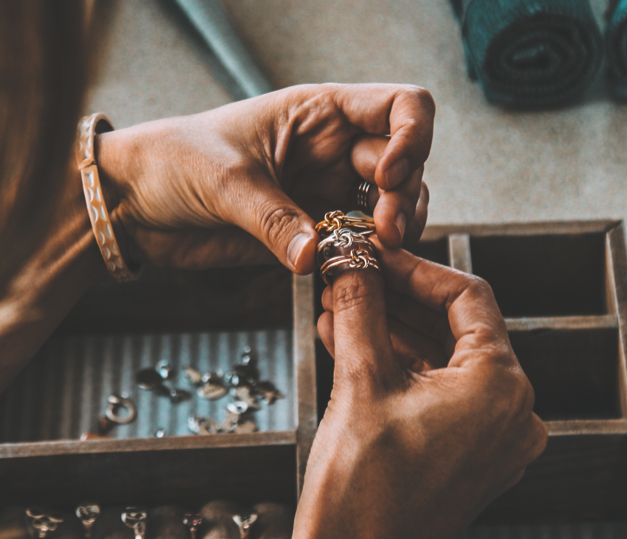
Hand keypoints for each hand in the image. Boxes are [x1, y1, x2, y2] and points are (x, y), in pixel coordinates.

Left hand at [95, 83, 433, 271]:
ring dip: (395, 231)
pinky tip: (357, 268)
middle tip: (382, 232)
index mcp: (319, 114)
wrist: (139, 203)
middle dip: (403, 198)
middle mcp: (333, 151)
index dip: (412, 137)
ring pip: (390, 208)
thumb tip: (313, 255)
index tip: (389, 175)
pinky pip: (357, 244)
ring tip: (374, 251)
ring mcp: (326, 193)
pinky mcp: (312, 232)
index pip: (400, 107)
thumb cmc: (172, 162)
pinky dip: (368, 258)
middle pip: (406, 164)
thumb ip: (273, 219)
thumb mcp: (224, 179)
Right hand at [279, 247, 547, 538]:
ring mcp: (489, 438)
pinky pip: (432, 393)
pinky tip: (349, 343)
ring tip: (338, 307)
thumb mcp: (360, 381)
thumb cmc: (360, 490)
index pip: (467, 298)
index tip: (376, 254)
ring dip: (388, 332)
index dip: (416, 269)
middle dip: (395, 300)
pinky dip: (395, 367)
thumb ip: (359, 309)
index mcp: (500, 388)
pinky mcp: (465, 454)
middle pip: (452, 329)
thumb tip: (351, 262)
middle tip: (351, 278)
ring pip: (438, 361)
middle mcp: (509, 413)